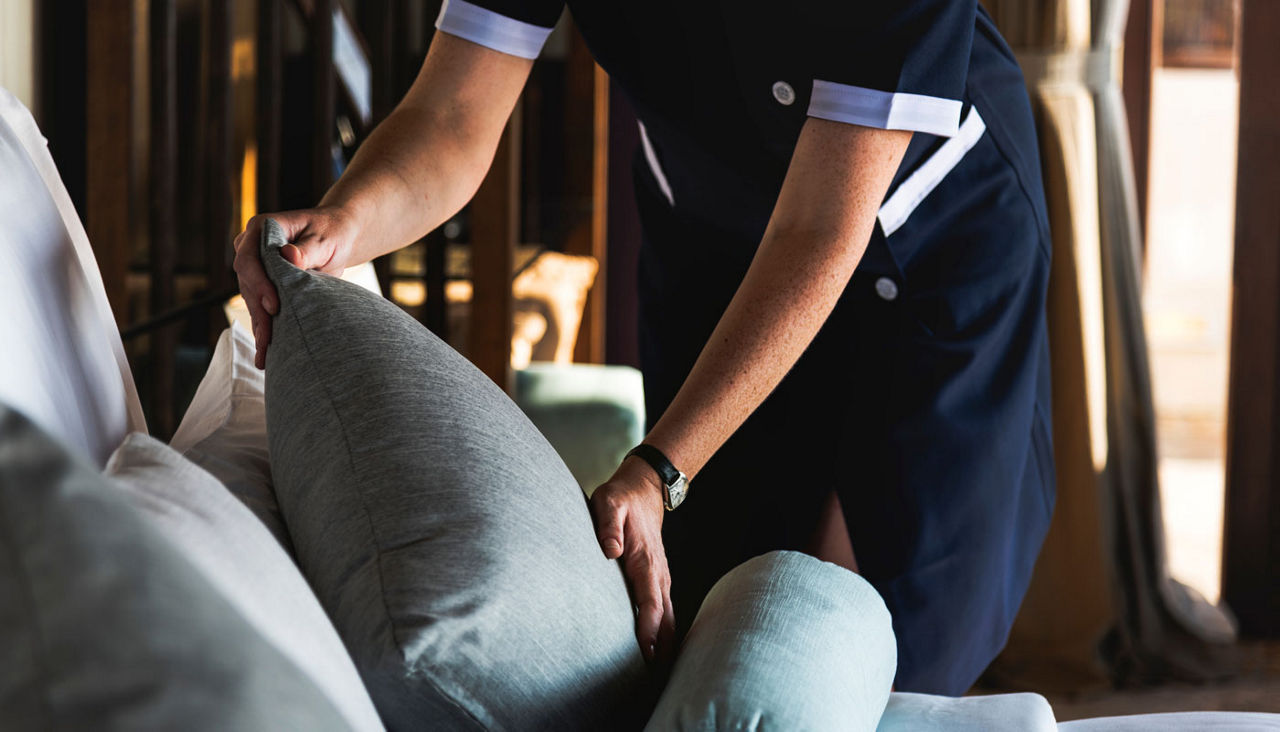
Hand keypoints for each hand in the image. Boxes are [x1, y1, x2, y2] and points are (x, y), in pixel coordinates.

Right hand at [232, 207, 357, 368]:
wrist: (337, 236)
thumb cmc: (332, 232)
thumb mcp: (323, 238)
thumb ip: (307, 249)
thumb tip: (289, 256)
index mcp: (261, 229)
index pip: (249, 258)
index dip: (259, 284)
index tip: (273, 306)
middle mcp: (251, 247)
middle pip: (247, 282)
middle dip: (258, 312)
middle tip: (268, 339)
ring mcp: (256, 267)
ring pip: (251, 299)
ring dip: (259, 326)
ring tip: (264, 354)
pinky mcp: (263, 283)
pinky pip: (260, 307)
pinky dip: (264, 328)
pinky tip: (265, 352)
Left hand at [590, 456, 675, 663]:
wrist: (644, 488)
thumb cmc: (621, 498)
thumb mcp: (608, 503)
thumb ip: (607, 525)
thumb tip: (609, 550)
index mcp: (645, 560)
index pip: (650, 601)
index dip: (649, 629)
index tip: (645, 653)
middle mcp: (658, 573)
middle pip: (665, 617)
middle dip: (661, 647)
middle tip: (655, 678)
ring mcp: (661, 576)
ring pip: (669, 616)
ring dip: (666, 643)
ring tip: (660, 674)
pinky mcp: (658, 578)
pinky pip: (666, 609)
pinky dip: (666, 631)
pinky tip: (662, 650)